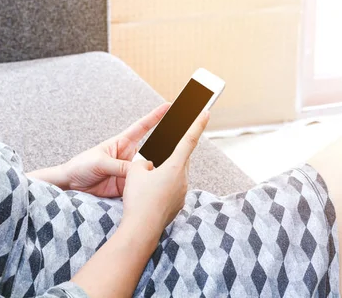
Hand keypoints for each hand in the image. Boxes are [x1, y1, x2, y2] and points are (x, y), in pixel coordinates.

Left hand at [59, 102, 171, 197]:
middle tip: (185, 134)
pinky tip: (161, 184)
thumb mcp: (100, 162)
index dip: (156, 116)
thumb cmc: (81, 165)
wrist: (71, 183)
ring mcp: (129, 171)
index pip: (142, 126)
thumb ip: (119, 166)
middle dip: (167, 142)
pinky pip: (141, 184)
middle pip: (152, 148)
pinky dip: (150, 184)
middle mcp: (129, 155)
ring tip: (178, 163)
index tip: (169, 106)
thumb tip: (140, 170)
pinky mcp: (127, 185)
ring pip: (149, 169)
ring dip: (160, 167)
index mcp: (122, 143)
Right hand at [120, 109, 210, 233]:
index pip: (189, 140)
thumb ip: (143, 161)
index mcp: (175, 166)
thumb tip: (149, 165)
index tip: (206, 112)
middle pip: (180, 157)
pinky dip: (162, 185)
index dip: (197, 124)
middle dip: (173, 150)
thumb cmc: (138, 198)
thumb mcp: (135, 171)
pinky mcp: (176, 205)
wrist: (141, 229)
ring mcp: (181, 193)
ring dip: (164, 170)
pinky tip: (148, 193)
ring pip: (175, 174)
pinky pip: (171, 188)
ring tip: (145, 178)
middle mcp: (183, 179)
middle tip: (167, 142)